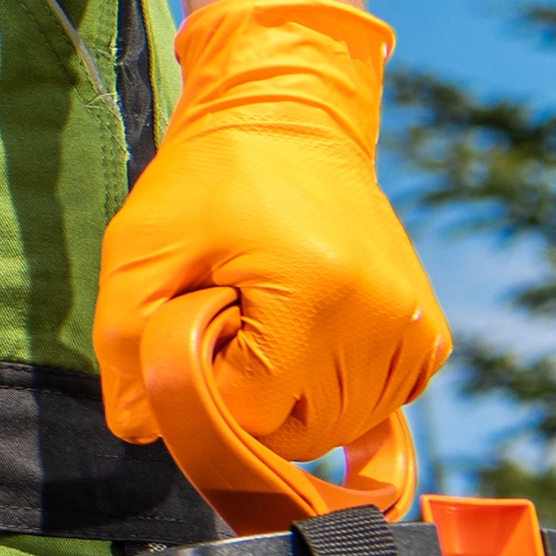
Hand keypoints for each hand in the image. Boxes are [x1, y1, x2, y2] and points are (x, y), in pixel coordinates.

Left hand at [97, 0, 448, 520]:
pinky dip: (325, 393)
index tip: (192, 322)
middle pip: (294, 433)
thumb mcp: (139, 249)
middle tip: (223, 319)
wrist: (290, 123)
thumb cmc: (205, 183)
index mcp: (317, 296)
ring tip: (263, 320)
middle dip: (242, 398)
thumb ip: (124, 345)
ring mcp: (418, 334)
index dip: (200, 384)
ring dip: (283, 398)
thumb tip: (140, 428)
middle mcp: (385, 322)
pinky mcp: (431, 341)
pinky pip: (370, 411)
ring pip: (332, 431)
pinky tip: (300, 337)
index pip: (247, 412)